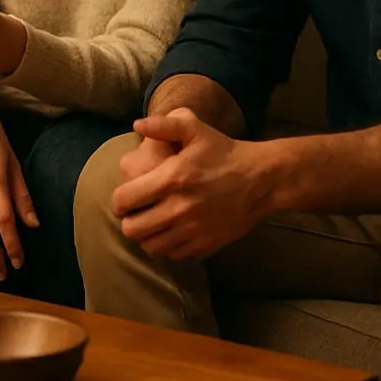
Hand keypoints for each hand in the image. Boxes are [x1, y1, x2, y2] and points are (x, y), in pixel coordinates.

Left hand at [112, 108, 274, 259]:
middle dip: (129, 221)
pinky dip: (169, 246)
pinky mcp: (206, 245)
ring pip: (151, 247)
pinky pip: (174, 255)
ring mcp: (193, 231)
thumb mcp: (195, 130)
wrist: (261, 179)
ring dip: (147, 236)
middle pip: (132, 230)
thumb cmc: (224, 152)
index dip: (119, 200)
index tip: (125, 198)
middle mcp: (179, 209)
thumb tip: (136, 125)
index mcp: (171, 179)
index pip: (125, 200)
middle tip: (137, 213)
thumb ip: (163, 126)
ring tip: (152, 223)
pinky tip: (174, 231)